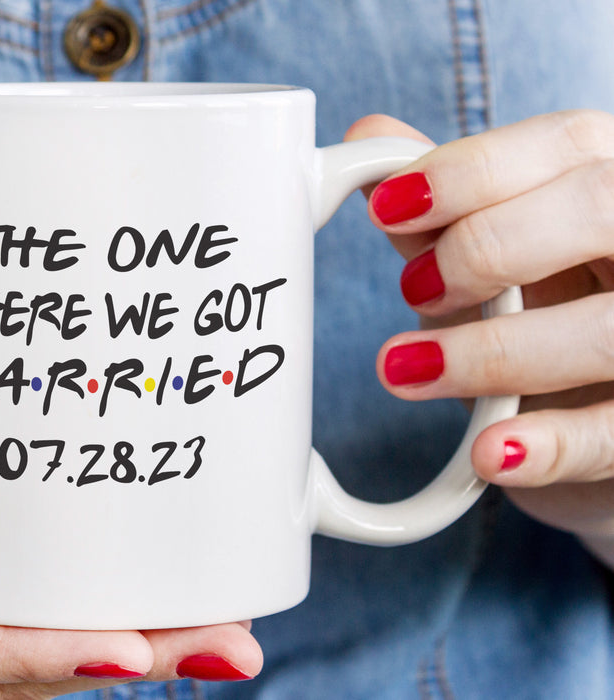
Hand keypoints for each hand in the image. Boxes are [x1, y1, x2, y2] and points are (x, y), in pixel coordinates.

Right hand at [0, 400, 261, 697]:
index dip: (26, 660)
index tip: (128, 651)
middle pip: (6, 680)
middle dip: (122, 664)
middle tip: (229, 645)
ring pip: (23, 667)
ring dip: (126, 653)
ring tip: (219, 632)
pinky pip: (10, 637)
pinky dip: (79, 628)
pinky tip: (146, 610)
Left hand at [346, 111, 613, 566]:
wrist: (591, 415)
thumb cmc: (543, 310)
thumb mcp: (491, 253)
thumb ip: (441, 206)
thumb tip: (368, 137)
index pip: (569, 142)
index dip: (472, 169)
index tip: (387, 207)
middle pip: (601, 206)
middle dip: (490, 244)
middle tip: (413, 288)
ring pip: (609, 330)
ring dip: (493, 352)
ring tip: (403, 370)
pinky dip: (550, 446)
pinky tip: (489, 454)